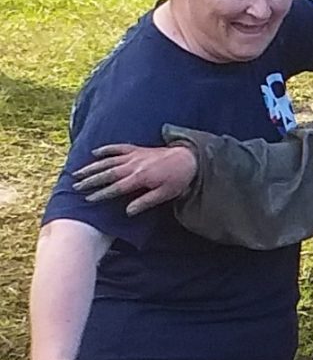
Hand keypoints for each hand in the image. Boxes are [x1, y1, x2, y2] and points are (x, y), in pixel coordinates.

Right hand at [72, 143, 197, 213]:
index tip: (88, 199)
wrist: (189, 158)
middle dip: (90, 180)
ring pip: (108, 161)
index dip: (101, 194)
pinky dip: (106, 149)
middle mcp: (133, 165)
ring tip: (77, 173)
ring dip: (92, 166)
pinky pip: (118, 148)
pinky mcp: (137, 149)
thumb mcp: (165, 195)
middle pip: (107, 173)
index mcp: (139, 178)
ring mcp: (134, 155)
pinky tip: (95, 153)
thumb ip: (145, 202)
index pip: (115, 188)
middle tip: (75, 186)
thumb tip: (127, 212)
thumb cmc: (178, 179)